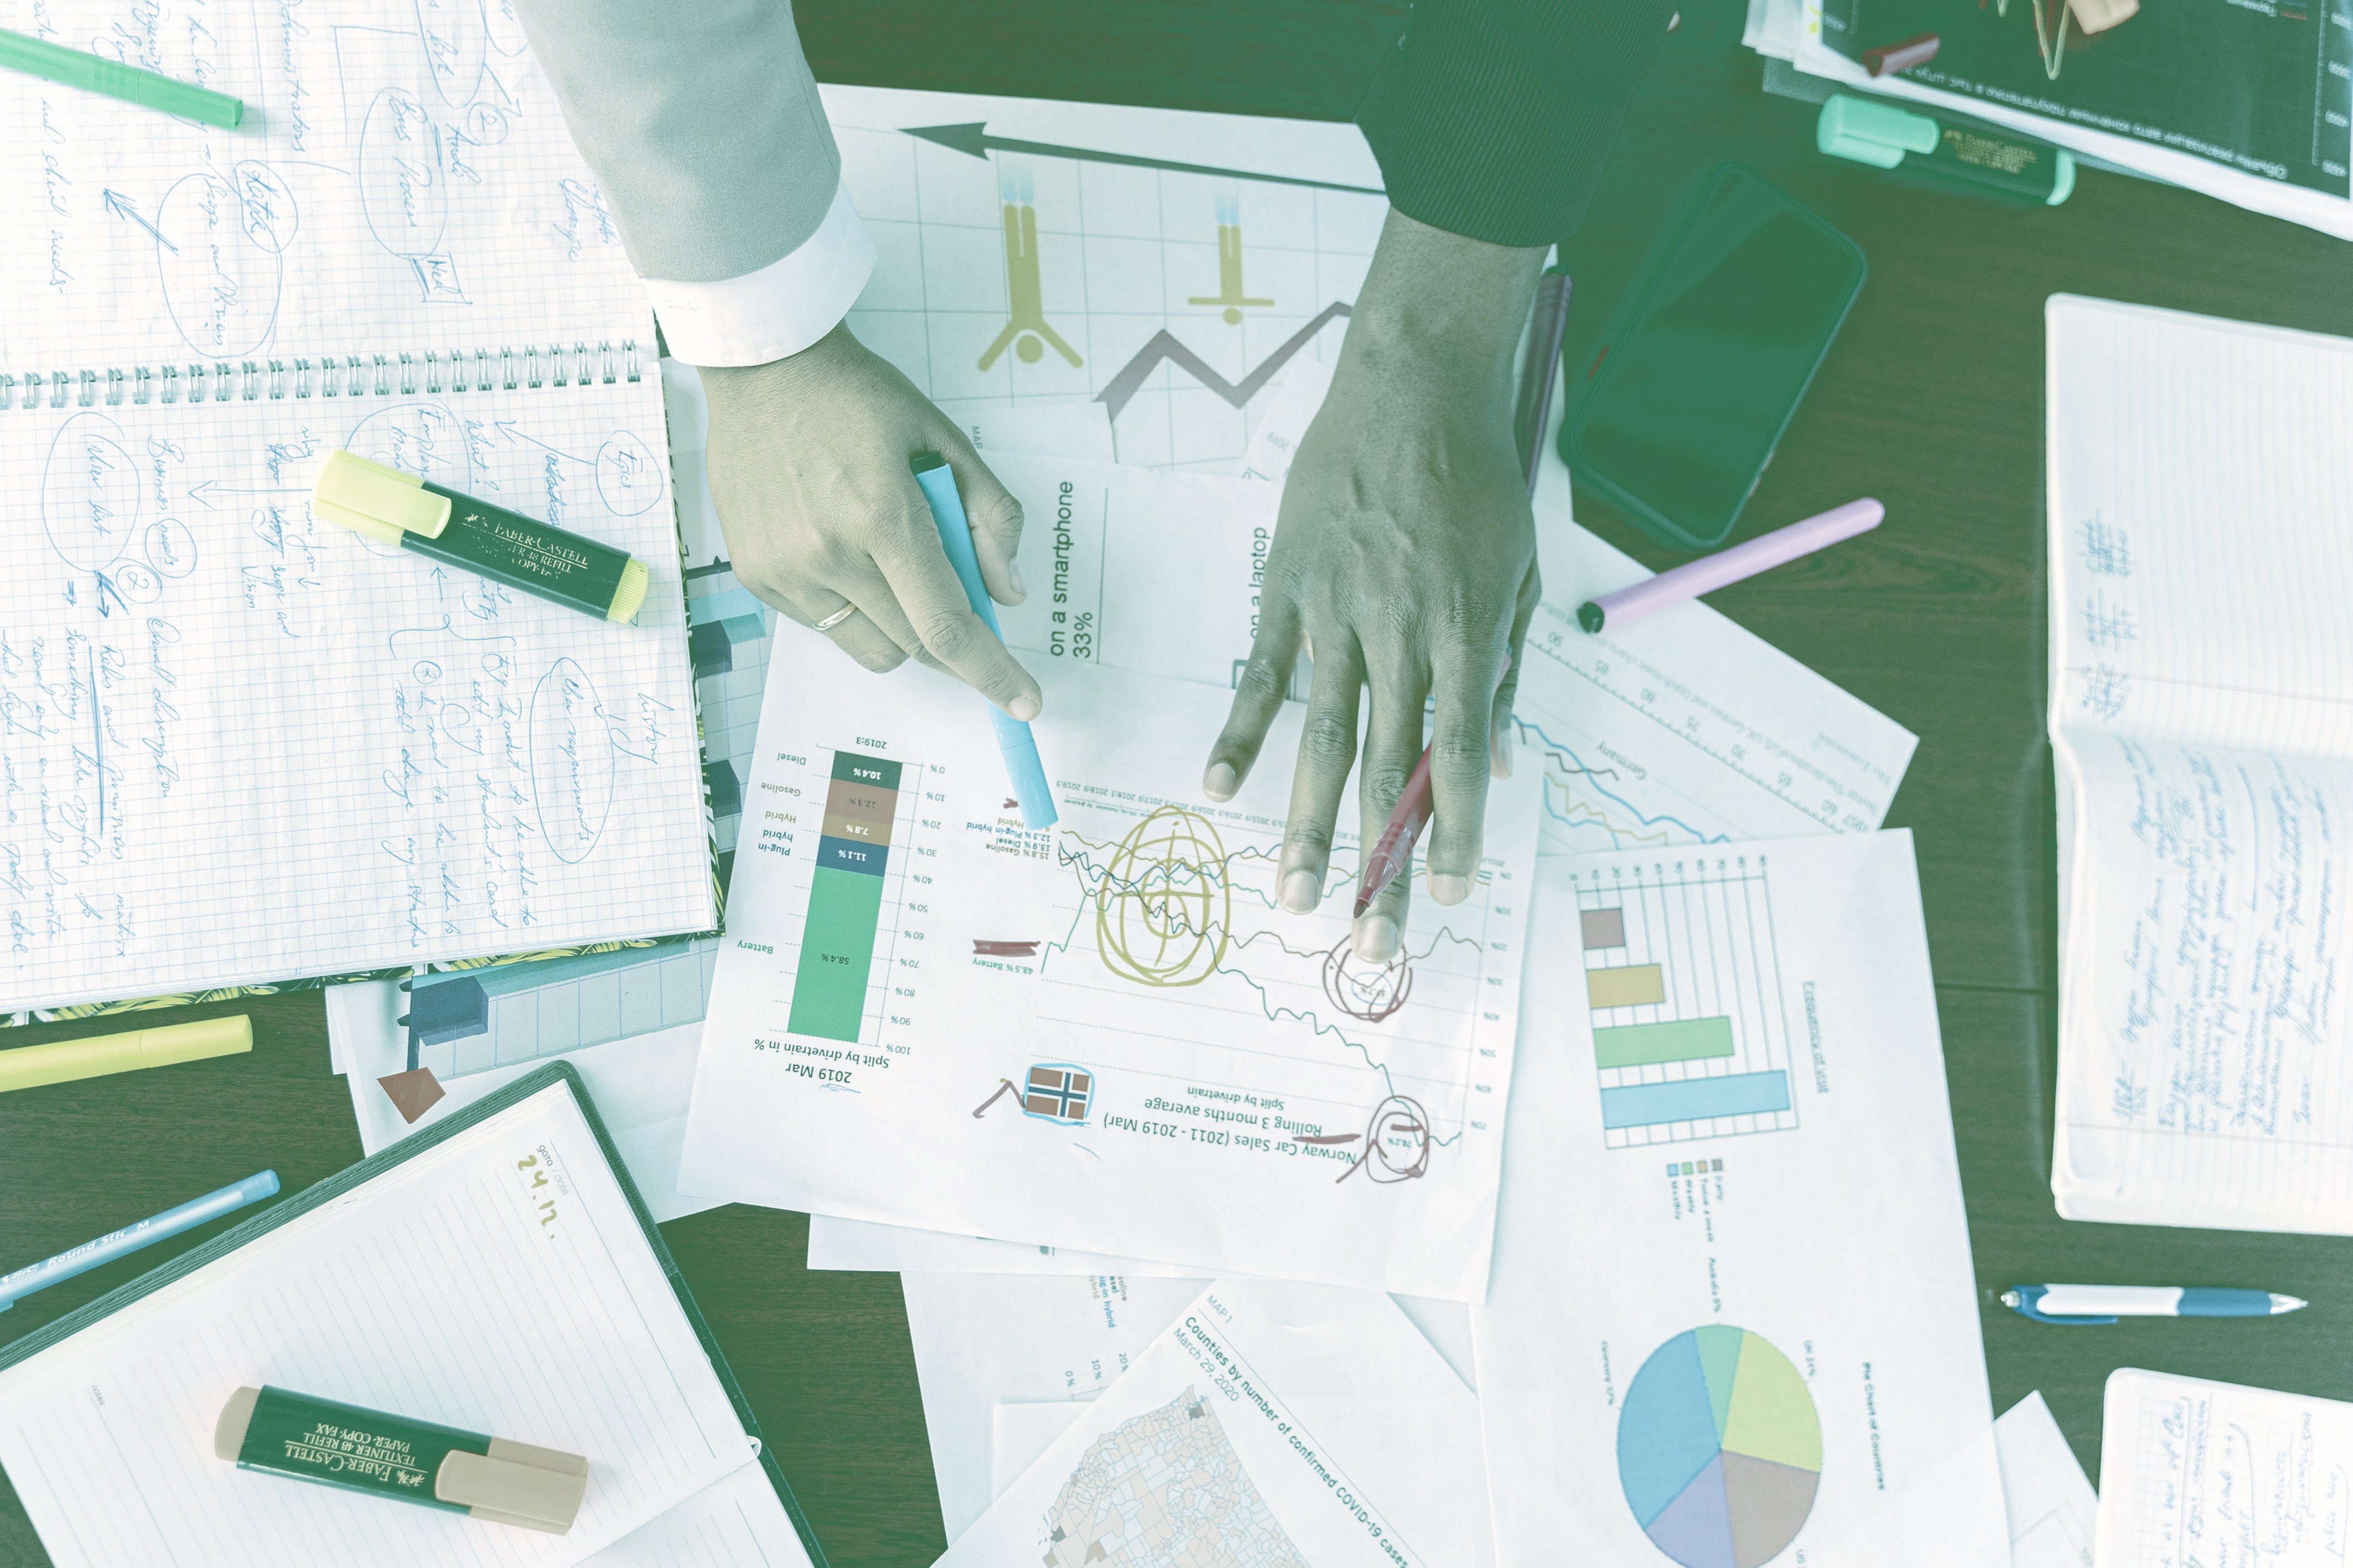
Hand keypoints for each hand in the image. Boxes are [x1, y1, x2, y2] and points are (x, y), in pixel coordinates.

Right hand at [699, 322, 1041, 719]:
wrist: (763, 368)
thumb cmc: (857, 397)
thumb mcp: (943, 438)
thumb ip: (988, 516)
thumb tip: (1008, 594)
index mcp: (883, 514)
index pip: (946, 623)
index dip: (991, 671)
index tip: (1024, 703)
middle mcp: (829, 552)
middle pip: (914, 645)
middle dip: (951, 642)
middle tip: (962, 603)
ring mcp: (786, 569)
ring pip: (869, 646)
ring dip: (900, 626)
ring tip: (889, 560)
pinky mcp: (757, 576)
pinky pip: (825, 626)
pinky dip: (853, 607)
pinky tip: (844, 551)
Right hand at [1203, 211, 1544, 960]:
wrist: (1413, 388)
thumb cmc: (1474, 482)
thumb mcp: (1515, 574)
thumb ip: (1500, 669)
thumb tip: (1496, 762)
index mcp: (1463, 631)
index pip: (1458, 753)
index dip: (1451, 830)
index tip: (1446, 893)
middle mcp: (1398, 632)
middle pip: (1387, 766)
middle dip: (1379, 857)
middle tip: (1371, 935)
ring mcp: (1336, 612)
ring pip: (1321, 735)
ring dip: (1305, 821)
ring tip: (1294, 893)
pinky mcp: (1288, 588)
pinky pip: (1260, 672)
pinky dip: (1240, 731)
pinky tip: (1219, 788)